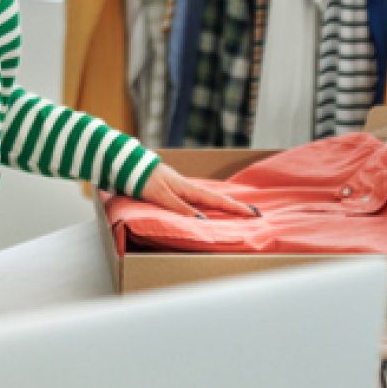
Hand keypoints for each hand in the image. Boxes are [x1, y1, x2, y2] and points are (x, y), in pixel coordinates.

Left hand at [138, 162, 258, 219]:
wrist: (131, 167)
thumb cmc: (146, 181)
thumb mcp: (163, 197)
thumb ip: (182, 209)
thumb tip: (203, 221)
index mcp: (190, 190)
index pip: (218, 202)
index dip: (236, 209)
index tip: (254, 214)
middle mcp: (190, 189)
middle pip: (218, 200)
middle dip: (236, 207)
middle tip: (255, 213)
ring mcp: (184, 189)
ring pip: (210, 199)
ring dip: (226, 205)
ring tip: (240, 212)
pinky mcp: (177, 190)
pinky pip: (201, 199)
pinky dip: (212, 204)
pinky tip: (212, 208)